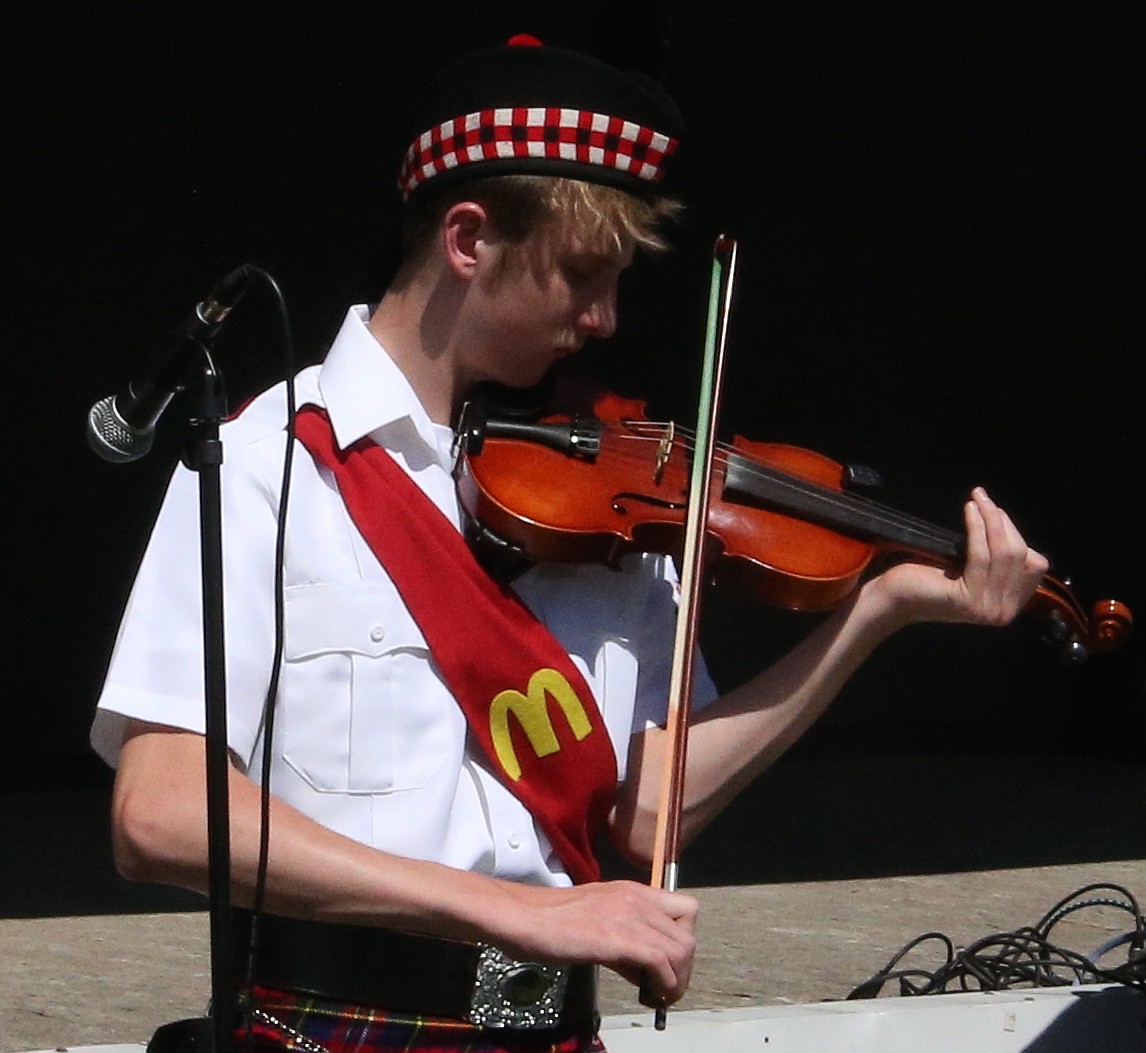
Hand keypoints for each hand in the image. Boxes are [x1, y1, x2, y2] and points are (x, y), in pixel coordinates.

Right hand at [496, 879, 697, 1006]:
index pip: (686, 909)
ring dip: (676, 980)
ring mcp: (630, 915)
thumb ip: (626, 937)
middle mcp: (638, 898)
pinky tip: (646, 995)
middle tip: (663, 988)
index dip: (682, 940)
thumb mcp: (598, 918)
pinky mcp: (619, 937)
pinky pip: (662, 963)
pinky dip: (663, 986)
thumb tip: (645, 970)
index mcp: (633, 891)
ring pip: (682, 949)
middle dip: (683, 968)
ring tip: (656, 996)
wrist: (524, 917)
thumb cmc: (550, 920)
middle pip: (689, 933)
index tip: (667, 965)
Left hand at [869, 487, 1049, 627]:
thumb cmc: (929, 576)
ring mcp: (988, 609)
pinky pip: (981, 556)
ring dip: (991, 520)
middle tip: (984, 498)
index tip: (996, 511)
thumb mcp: (973, 567)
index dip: (1016, 534)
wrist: (894, 595)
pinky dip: (978, 529)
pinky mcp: (969, 600)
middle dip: (1003, 522)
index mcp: (1011, 605)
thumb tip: (1004, 522)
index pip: (1033, 564)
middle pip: (1021, 556)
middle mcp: (1004, 613)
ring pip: (1003, 553)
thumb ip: (996, 556)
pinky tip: (969, 510)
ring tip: (977, 499)